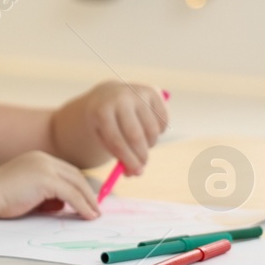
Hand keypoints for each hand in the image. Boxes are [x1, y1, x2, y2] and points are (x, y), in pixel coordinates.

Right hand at [0, 150, 99, 219]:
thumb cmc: (0, 196)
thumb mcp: (28, 192)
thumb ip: (45, 194)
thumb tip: (64, 204)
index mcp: (38, 159)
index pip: (66, 171)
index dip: (79, 187)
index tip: (87, 201)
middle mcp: (44, 159)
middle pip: (75, 176)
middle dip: (88, 194)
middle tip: (96, 210)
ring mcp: (45, 167)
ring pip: (77, 184)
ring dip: (89, 201)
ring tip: (93, 215)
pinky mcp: (46, 180)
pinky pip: (72, 194)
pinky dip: (83, 206)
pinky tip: (87, 216)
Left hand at [49, 82, 167, 174]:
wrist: (107, 95)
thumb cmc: (105, 124)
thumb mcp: (103, 138)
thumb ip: (118, 156)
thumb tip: (136, 173)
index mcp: (101, 110)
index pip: (116, 140)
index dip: (128, 159)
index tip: (136, 172)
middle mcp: (119, 98)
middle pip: (135, 135)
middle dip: (141, 155)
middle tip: (143, 166)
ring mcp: (136, 93)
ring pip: (151, 129)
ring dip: (150, 144)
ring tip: (141, 145)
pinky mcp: (152, 91)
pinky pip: (163, 120)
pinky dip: (159, 131)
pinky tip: (148, 129)